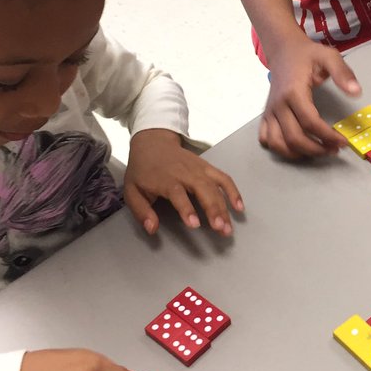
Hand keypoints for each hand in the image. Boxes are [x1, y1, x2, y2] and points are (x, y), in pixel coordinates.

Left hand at [124, 129, 243, 234]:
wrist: (153, 142)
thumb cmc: (143, 170)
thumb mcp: (132, 191)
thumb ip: (141, 211)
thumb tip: (152, 228)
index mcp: (166, 179)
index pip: (178, 195)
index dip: (187, 209)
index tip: (195, 224)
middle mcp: (185, 173)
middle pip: (203, 190)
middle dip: (214, 210)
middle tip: (221, 229)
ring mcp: (199, 169)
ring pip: (216, 186)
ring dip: (225, 206)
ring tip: (229, 226)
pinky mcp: (208, 167)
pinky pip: (224, 178)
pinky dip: (233, 191)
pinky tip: (239, 207)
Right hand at [260, 31, 361, 157]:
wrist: (283, 50)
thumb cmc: (307, 54)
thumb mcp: (329, 56)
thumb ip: (343, 73)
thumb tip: (356, 92)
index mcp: (294, 92)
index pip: (310, 123)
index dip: (328, 136)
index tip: (343, 142)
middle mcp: (278, 105)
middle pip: (294, 138)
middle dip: (316, 149)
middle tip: (333, 149)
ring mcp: (270, 111)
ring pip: (278, 143)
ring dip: (298, 153)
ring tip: (317, 150)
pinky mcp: (266, 115)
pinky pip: (266, 139)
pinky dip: (280, 148)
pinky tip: (296, 146)